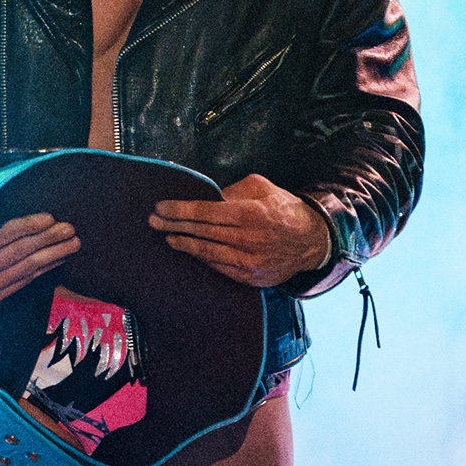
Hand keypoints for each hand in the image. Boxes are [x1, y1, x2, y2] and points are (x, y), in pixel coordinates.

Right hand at [0, 213, 76, 303]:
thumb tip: (17, 203)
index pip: (3, 235)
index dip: (28, 225)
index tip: (51, 217)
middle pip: (19, 251)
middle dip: (48, 239)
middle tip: (70, 229)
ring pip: (26, 268)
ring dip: (53, 255)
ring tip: (73, 244)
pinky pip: (24, 281)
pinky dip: (43, 270)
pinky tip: (58, 260)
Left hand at [150, 176, 330, 287]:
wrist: (312, 241)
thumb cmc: (284, 209)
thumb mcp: (263, 187)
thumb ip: (234, 190)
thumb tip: (210, 196)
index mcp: (250, 213)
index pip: (205, 211)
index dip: (180, 210)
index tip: (161, 207)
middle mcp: (249, 239)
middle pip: (202, 232)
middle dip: (174, 225)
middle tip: (153, 221)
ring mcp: (250, 261)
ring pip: (208, 253)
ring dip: (185, 245)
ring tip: (168, 237)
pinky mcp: (252, 277)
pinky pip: (221, 268)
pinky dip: (204, 259)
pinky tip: (192, 252)